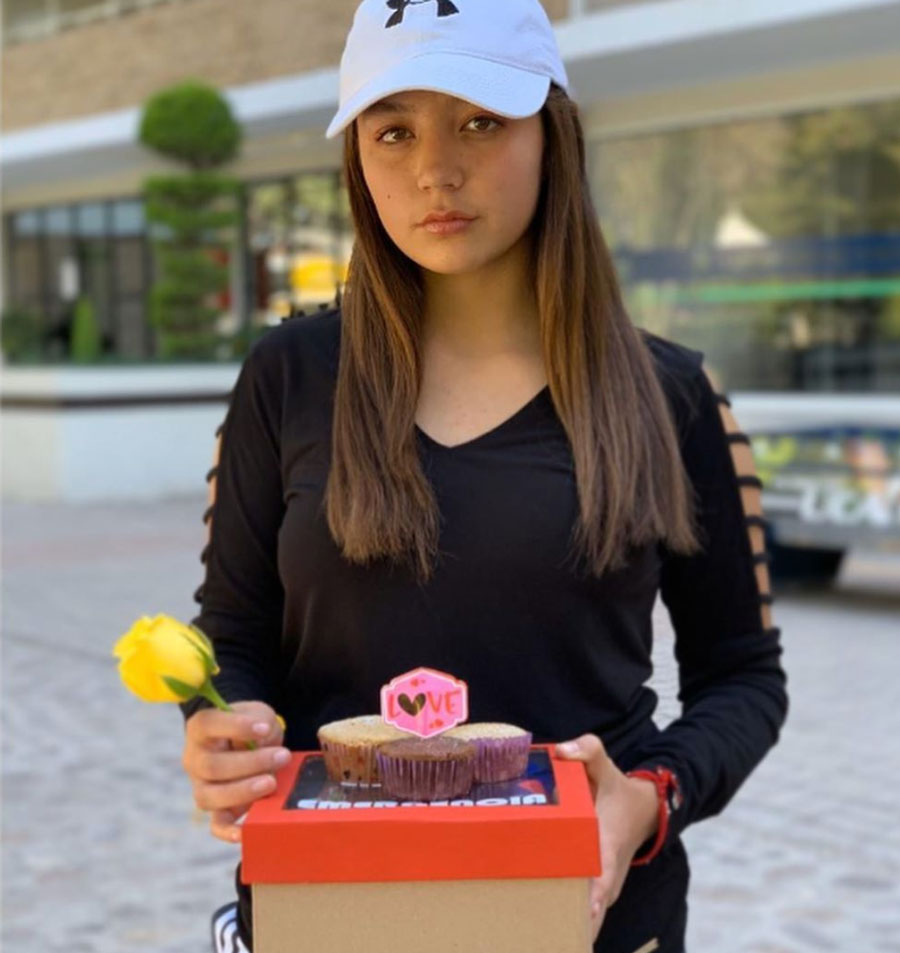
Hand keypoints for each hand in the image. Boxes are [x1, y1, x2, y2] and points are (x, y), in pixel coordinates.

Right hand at [182, 700, 288, 843]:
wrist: (248, 742)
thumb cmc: (252, 726)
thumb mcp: (258, 714)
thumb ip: (259, 722)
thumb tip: (259, 743)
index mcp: (201, 728)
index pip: (208, 724)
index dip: (235, 726)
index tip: (264, 728)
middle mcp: (195, 758)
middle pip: (211, 765)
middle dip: (250, 763)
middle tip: (282, 756)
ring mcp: (201, 785)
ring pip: (210, 796)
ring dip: (243, 791)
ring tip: (271, 782)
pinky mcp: (216, 808)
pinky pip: (216, 824)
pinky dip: (227, 831)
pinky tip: (243, 831)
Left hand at [555, 734, 658, 943]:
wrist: (644, 811)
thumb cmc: (617, 791)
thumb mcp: (606, 767)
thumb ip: (588, 751)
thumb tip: (564, 749)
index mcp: (608, 848)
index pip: (602, 881)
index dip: (593, 900)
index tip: (584, 917)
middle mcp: (606, 875)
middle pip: (589, 910)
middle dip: (568, 924)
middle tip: (541, 936)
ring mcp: (602, 887)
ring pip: (584, 916)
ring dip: (564, 924)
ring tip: (535, 938)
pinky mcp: (595, 890)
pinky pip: (580, 910)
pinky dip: (564, 917)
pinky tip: (540, 930)